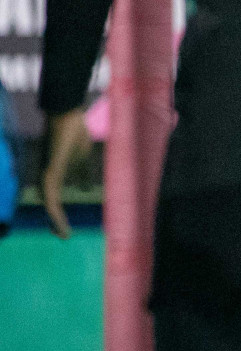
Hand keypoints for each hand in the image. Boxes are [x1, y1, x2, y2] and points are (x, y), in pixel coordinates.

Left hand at [41, 109, 89, 239]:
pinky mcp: (50, 171)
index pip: (55, 197)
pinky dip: (55, 211)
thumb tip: (84, 190)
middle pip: (49, 203)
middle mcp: (48, 175)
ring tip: (63, 234)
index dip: (59, 213)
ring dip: (55, 220)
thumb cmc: (74, 133)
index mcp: (55, 173)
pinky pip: (51, 195)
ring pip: (49, 202)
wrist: (67, 114)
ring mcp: (47, 174)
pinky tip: (60, 222)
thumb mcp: (82, 159)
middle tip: (63, 235)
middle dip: (55, 221)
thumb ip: (82, 174)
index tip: (66, 228)